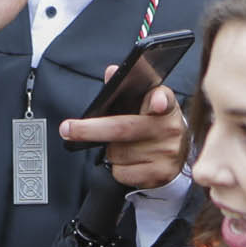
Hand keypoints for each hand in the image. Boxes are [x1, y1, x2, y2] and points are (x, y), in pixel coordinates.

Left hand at [60, 72, 188, 190]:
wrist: (177, 154)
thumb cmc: (153, 123)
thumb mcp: (144, 103)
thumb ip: (125, 87)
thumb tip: (111, 72)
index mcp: (165, 105)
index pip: (163, 98)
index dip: (159, 100)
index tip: (156, 102)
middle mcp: (169, 128)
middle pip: (123, 129)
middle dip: (91, 129)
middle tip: (67, 128)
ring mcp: (166, 153)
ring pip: (117, 153)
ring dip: (110, 150)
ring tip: (122, 145)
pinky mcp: (159, 174)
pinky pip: (121, 172)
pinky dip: (117, 168)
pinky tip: (130, 161)